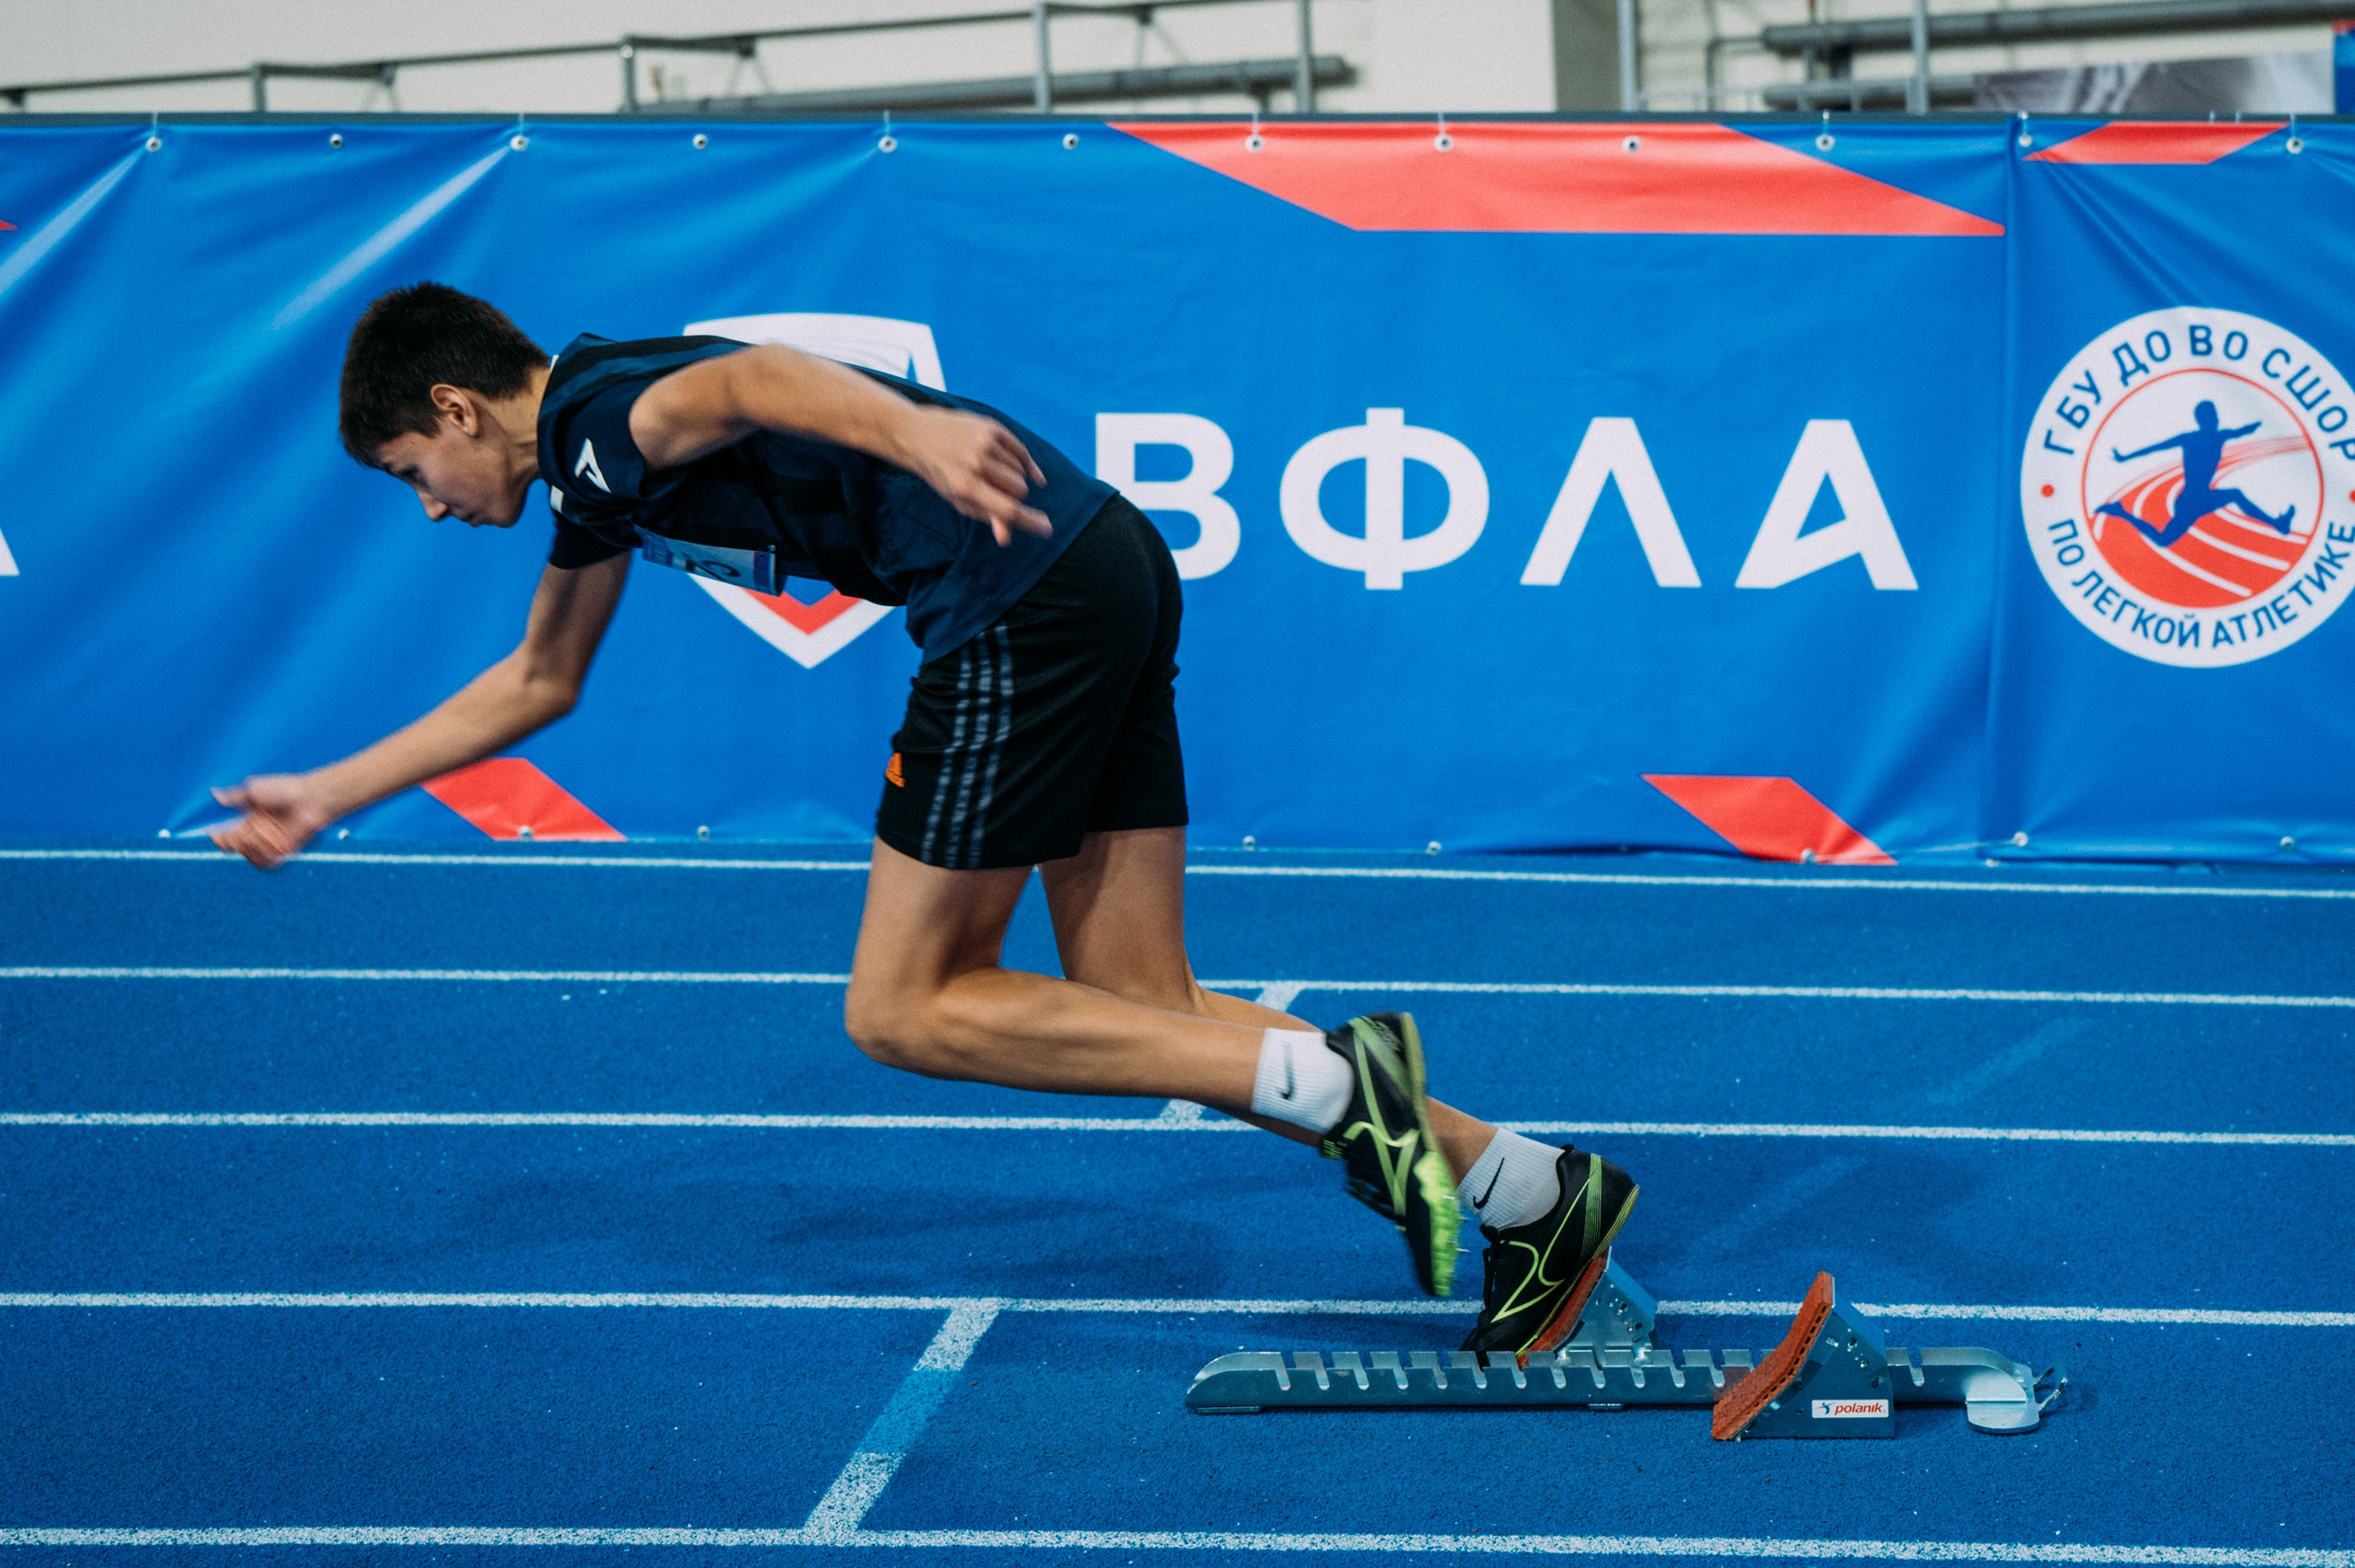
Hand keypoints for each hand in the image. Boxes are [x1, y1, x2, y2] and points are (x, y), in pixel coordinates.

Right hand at [209, 773, 336, 868]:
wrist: (310, 797)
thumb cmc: (285, 789)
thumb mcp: (253, 789)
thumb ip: (233, 796)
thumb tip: (213, 794)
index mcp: (250, 820)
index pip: (227, 834)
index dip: (218, 836)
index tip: (212, 831)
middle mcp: (259, 834)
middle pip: (234, 847)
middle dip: (231, 841)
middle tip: (236, 831)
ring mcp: (271, 844)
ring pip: (248, 855)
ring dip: (249, 843)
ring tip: (259, 828)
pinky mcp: (283, 852)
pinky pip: (266, 862)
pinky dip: (263, 852)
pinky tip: (269, 838)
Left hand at [902, 408, 1051, 546]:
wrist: (918, 435)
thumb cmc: (941, 474)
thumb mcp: (958, 498)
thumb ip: (984, 515)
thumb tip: (1005, 539)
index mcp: (965, 487)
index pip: (1007, 509)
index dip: (1030, 522)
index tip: (1047, 529)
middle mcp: (975, 464)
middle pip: (1019, 489)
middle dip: (1013, 493)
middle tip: (994, 488)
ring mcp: (984, 443)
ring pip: (1021, 471)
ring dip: (1013, 475)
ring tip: (991, 470)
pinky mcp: (991, 427)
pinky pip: (1021, 451)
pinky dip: (1022, 461)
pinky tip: (1024, 468)